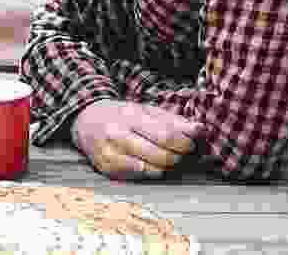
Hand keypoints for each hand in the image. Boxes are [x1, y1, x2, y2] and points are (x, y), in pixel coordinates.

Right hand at [71, 99, 201, 180]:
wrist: (87, 120)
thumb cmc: (121, 115)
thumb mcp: (145, 110)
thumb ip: (173, 120)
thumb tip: (200, 129)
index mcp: (130, 115)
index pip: (166, 134)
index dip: (184, 142)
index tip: (190, 143)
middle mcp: (118, 133)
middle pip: (160, 154)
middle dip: (177, 157)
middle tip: (180, 153)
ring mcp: (110, 152)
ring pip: (150, 168)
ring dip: (165, 166)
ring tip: (167, 159)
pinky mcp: (106, 167)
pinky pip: (136, 176)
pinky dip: (149, 172)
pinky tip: (150, 164)